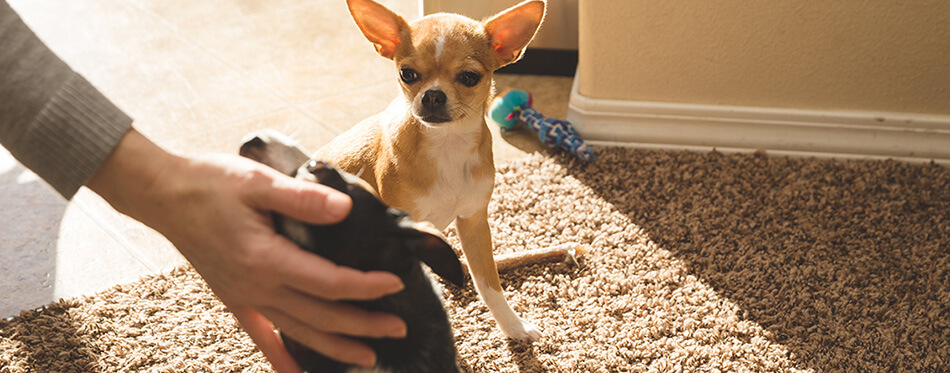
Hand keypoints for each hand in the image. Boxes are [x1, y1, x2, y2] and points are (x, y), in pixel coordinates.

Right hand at [87, 129, 405, 371]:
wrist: (161, 193)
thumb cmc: (210, 182)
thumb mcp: (259, 181)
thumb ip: (304, 199)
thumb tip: (346, 210)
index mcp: (266, 259)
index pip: (329, 282)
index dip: (367, 287)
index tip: (397, 283)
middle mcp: (256, 287)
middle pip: (321, 316)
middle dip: (363, 325)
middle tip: (398, 328)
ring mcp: (244, 296)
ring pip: (298, 332)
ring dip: (335, 346)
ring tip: (369, 357)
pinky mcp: (233, 297)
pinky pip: (260, 337)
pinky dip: (281, 358)